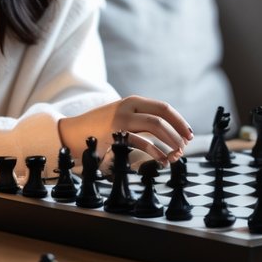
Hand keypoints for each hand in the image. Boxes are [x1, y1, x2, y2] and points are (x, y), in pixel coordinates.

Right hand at [58, 95, 193, 164]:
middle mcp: (128, 107)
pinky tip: (162, 160)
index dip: (179, 121)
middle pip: (162, 116)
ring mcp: (120, 120)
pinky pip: (141, 142)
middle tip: (186, 145)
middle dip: (178, 131)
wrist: (73, 132)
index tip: (189, 133)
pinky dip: (155, 152)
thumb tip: (172, 134)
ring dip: (170, 141)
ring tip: (176, 154)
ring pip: (154, 126)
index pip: (163, 107)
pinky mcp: (114, 134)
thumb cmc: (101, 127)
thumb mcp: (124, 116)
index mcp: (133, 101)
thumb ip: (143, 120)